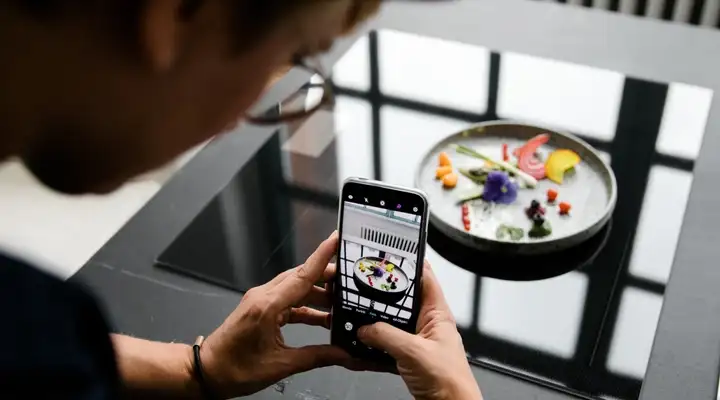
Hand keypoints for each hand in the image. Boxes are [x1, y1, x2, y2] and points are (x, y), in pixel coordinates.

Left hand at [199, 232, 350, 397]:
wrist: (208, 372)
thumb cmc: (233, 368)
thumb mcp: (280, 365)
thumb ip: (316, 356)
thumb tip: (342, 353)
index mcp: (267, 306)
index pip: (302, 275)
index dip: (322, 256)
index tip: (336, 239)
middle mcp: (263, 297)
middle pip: (302, 278)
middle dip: (328, 277)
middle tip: (352, 278)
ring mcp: (261, 301)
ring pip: (296, 289)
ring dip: (318, 294)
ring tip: (342, 302)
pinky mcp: (261, 309)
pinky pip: (289, 301)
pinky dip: (306, 307)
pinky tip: (323, 317)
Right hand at [358, 262, 482, 399]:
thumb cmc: (449, 382)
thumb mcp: (413, 352)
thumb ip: (386, 336)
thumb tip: (364, 328)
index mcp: (437, 313)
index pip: (424, 276)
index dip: (410, 262)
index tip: (391, 252)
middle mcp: (428, 323)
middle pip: (405, 298)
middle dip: (386, 290)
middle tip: (366, 280)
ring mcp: (419, 339)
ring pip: (394, 320)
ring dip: (378, 317)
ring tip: (360, 307)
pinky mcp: (410, 355)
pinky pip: (389, 341)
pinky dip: (376, 340)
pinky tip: (363, 340)